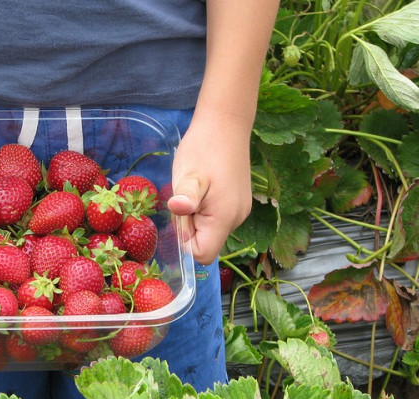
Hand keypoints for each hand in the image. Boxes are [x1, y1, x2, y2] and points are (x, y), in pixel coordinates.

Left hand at [167, 113, 252, 264]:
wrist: (226, 123)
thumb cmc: (204, 148)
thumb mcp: (189, 174)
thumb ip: (185, 197)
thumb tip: (178, 210)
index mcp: (225, 218)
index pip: (202, 254)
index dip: (185, 242)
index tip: (180, 216)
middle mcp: (237, 219)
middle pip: (206, 242)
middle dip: (189, 227)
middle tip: (185, 197)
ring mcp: (240, 211)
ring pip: (210, 230)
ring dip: (195, 216)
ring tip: (193, 188)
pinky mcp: (237, 202)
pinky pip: (216, 218)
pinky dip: (204, 208)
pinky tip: (202, 186)